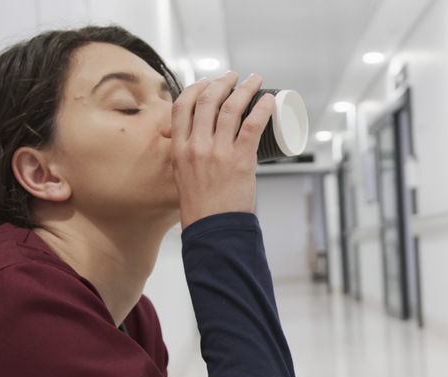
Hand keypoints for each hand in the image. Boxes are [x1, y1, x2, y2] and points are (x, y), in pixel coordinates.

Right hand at [171, 70, 275, 228]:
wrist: (213, 229)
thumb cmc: (201, 207)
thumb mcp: (181, 176)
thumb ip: (185, 158)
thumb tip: (193, 145)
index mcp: (179, 148)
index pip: (181, 106)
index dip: (195, 88)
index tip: (206, 81)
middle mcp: (196, 146)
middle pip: (207, 101)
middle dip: (222, 82)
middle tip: (233, 76)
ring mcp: (218, 151)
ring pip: (231, 108)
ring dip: (244, 89)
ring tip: (254, 80)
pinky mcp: (240, 159)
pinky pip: (252, 125)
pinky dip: (262, 108)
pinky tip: (269, 99)